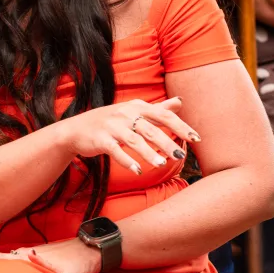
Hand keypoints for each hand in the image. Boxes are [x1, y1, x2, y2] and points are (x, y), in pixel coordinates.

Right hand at [58, 97, 197, 174]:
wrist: (77, 129)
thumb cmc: (111, 121)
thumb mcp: (134, 111)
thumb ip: (158, 109)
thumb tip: (180, 101)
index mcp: (137, 106)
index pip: (163, 115)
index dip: (180, 126)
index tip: (196, 139)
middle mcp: (125, 114)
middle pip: (150, 129)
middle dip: (166, 142)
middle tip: (180, 156)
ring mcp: (112, 126)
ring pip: (134, 140)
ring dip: (148, 153)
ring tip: (161, 165)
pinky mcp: (100, 140)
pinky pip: (115, 151)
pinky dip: (127, 161)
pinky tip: (137, 171)